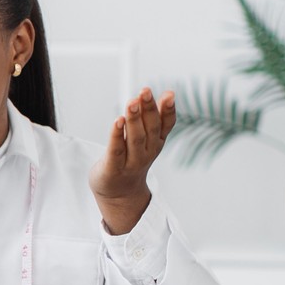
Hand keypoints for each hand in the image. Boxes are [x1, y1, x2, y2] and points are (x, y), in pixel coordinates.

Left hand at [90, 87, 175, 234]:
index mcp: (157, 143)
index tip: (170, 94)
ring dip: (134, 119)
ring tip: (132, 102)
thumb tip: (166, 93)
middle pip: (150, 129)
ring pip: (135, 139)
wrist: (119, 194)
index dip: (168, 110)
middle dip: (148, 109)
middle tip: (145, 91)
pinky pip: (116, 150)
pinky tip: (118, 121)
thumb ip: (155, 118)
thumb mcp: (148, 139)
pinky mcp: (113, 168)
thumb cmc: (132, 159)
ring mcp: (131, 162)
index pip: (166, 125)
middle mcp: (147, 152)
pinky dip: (117, 135)